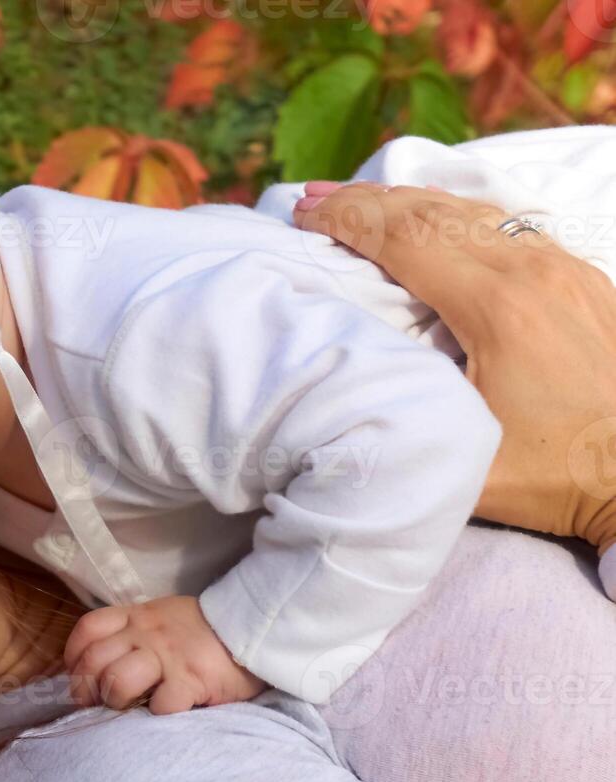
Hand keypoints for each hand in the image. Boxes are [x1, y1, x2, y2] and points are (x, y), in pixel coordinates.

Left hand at [62, 596, 267, 714]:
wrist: (255, 628)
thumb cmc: (203, 631)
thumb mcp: (161, 618)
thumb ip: (131, 633)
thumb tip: (98, 665)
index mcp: (136, 616)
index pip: (87, 629)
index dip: (74, 657)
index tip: (79, 676)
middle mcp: (146, 633)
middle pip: (94, 660)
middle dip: (86, 688)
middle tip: (96, 703)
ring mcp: (168, 656)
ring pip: (117, 681)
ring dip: (116, 701)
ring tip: (129, 707)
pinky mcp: (191, 680)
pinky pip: (159, 704)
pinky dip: (157, 713)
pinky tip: (166, 710)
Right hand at [294, 182, 615, 556]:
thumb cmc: (555, 477)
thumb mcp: (462, 455)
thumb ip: (402, 409)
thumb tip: (346, 376)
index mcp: (499, 308)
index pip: (405, 239)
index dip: (347, 219)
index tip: (303, 211)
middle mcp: (535, 273)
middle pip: (434, 212)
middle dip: (366, 200)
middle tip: (314, 195)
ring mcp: (567, 271)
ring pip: (475, 212)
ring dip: (410, 202)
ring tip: (363, 200)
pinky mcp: (586, 282)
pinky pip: (510, 228)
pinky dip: (456, 217)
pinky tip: (435, 224)